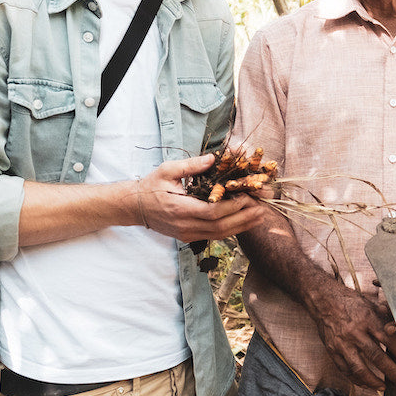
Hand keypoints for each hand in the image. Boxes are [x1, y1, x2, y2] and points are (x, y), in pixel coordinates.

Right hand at [133, 155, 265, 242]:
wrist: (133, 207)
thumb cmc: (150, 186)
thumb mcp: (168, 170)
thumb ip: (192, 165)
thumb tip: (213, 158)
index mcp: (180, 208)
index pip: (212, 212)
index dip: (233, 207)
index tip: (248, 197)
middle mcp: (185, 225)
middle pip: (220, 227)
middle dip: (244, 219)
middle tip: (262, 209)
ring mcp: (186, 234)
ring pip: (219, 234)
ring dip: (241, 226)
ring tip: (259, 217)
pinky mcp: (188, 237)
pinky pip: (213, 235)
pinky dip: (230, 229)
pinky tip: (243, 223)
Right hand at [306, 280, 395, 390]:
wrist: (323, 300)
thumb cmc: (350, 302)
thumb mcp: (370, 305)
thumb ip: (384, 319)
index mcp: (367, 318)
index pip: (387, 338)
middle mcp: (354, 332)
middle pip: (376, 356)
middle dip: (391, 370)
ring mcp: (342, 344)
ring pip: (359, 368)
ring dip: (373, 381)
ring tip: (383, 387)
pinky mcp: (332, 351)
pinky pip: (345, 370)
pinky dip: (356, 380)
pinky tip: (366, 384)